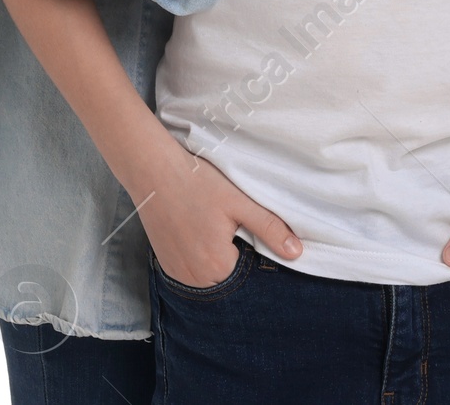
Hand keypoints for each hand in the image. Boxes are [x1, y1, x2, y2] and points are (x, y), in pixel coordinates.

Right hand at [138, 141, 301, 288]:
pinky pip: (192, 273)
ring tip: (211, 227)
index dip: (253, 251)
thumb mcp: (239, 202)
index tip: (244, 229)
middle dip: (236, 257)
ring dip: (217, 260)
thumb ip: (269, 228)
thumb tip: (296, 252)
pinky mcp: (166, 266)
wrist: (153, 171)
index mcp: (218, 266)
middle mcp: (196, 278)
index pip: (250, 273)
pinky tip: (197, 234)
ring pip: (211, 277)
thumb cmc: (197, 182)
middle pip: (229, 278)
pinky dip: (199, 259)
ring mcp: (178, 274)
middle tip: (226, 225)